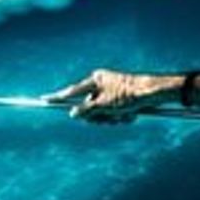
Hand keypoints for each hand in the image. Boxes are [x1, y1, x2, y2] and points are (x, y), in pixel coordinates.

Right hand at [44, 69, 171, 124]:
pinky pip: (115, 114)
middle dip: (98, 117)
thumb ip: (86, 110)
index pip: (72, 91)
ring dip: (112, 119)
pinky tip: (131, 115)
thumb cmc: (129, 95)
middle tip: (108, 118)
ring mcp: (112, 93)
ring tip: (123, 116)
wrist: (155, 94)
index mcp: (96, 80)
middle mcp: (103, 85)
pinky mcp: (122, 101)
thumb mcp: (104, 105)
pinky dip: (122, 118)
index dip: (58, 98)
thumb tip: (73, 113)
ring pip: (103, 114)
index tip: (44, 100)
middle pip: (88, 108)